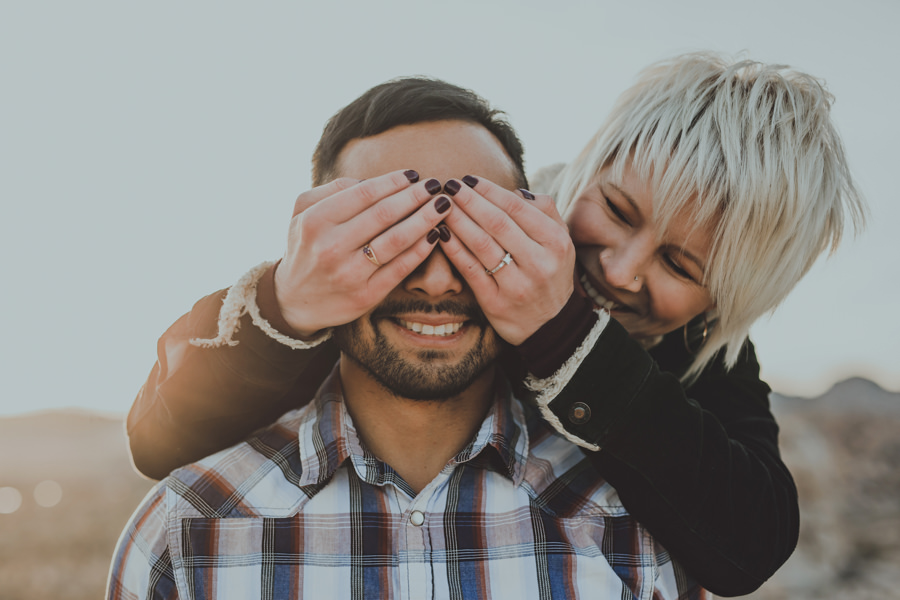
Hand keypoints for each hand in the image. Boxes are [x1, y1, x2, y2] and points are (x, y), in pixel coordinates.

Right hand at [274, 170, 452, 336]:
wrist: (294, 301)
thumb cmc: (306, 247)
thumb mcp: (303, 213)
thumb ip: (333, 190)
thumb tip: (372, 180)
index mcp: (315, 221)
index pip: (364, 193)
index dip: (394, 181)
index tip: (415, 174)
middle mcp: (330, 247)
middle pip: (384, 214)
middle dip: (416, 196)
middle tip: (436, 185)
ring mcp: (349, 274)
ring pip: (396, 240)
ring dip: (425, 219)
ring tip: (442, 206)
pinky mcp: (365, 296)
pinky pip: (400, 268)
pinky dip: (421, 249)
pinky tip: (435, 234)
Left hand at [438, 176, 575, 344]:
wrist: (552, 325)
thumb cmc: (551, 274)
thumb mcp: (561, 242)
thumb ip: (545, 211)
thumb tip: (515, 191)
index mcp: (556, 242)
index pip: (517, 208)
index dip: (489, 190)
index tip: (468, 179)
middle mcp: (539, 263)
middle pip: (497, 223)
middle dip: (469, 201)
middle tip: (448, 185)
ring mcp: (517, 285)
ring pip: (481, 244)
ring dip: (457, 221)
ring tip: (441, 205)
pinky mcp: (496, 303)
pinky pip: (471, 270)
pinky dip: (454, 249)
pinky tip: (441, 234)